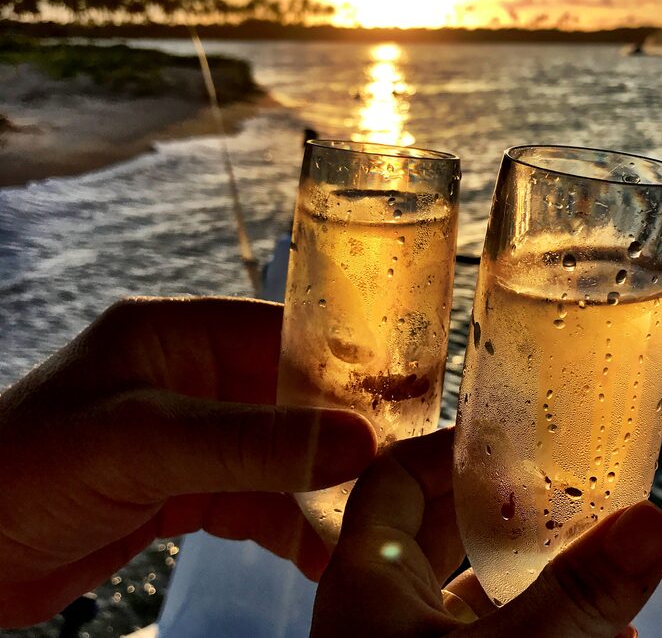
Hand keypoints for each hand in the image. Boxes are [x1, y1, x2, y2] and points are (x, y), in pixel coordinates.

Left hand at [0, 297, 375, 627]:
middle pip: (289, 397)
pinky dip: (287, 524)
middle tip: (397, 464)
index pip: (281, 333)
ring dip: (319, 487)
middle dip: (340, 433)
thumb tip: (358, 442)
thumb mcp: (142, 442)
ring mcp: (191, 436)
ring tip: (367, 519)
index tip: (399, 396)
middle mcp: (191, 378)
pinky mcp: (184, 490)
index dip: (341, 363)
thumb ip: (251, 442)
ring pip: (278, 454)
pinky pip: (254, 499)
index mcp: (179, 335)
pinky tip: (318, 553)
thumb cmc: (24, 468)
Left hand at [313, 428, 661, 636]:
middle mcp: (376, 608)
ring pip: (464, 587)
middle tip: (563, 494)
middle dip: (502, 510)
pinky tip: (595, 635)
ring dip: (527, 574)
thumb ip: (576, 597)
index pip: (395, 476)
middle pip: (437, 527)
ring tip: (592, 562)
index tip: (509, 440)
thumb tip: (651, 522)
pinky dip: (532, 628)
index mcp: (365, 578)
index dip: (447, 449)